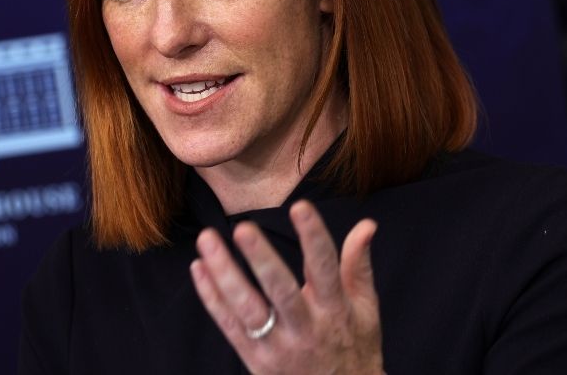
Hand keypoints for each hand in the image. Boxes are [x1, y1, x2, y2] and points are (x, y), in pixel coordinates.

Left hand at [189, 200, 382, 374]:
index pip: (325, 268)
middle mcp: (306, 329)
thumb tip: (367, 224)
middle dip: (261, 258)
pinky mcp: (255, 360)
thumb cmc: (355, 349)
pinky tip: (199, 269)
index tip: (300, 207)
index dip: (314, 237)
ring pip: (247, 309)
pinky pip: (228, 326)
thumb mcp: (367, 309)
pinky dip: (211, 297)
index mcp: (335, 311)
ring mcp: (278, 347)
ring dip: (224, 274)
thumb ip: (359, 264)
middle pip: (280, 290)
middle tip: (242, 227)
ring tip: (207, 240)